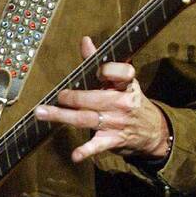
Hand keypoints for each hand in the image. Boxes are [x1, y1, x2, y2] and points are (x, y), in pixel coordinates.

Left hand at [34, 36, 169, 163]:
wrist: (153, 130)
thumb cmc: (130, 100)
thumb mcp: (122, 81)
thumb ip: (101, 61)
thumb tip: (84, 41)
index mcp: (126, 84)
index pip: (122, 73)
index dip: (110, 71)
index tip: (99, 71)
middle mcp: (122, 103)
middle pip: (95, 98)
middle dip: (73, 97)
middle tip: (59, 96)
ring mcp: (117, 123)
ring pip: (87, 118)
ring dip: (63, 117)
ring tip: (43, 113)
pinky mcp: (113, 140)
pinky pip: (97, 145)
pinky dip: (86, 151)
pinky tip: (75, 155)